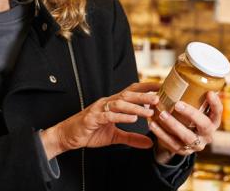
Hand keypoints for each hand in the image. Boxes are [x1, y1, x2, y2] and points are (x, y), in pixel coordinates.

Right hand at [41, 82, 159, 159]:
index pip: (131, 91)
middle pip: (128, 95)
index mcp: (113, 104)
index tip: (161, 86)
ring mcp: (99, 109)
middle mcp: (107, 102)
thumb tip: (150, 143)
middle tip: (159, 98)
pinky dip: (121, 117)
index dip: (145, 87)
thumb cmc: (90, 132)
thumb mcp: (115, 137)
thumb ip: (132, 138)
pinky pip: (109, 115)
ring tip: (149, 111)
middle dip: (144, 96)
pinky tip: (132, 119)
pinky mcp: (92, 118)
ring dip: (135, 107)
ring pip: (120, 104)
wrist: (68, 136)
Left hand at [149, 91, 221, 163]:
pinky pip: (172, 143)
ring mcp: (196, 145)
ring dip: (173, 124)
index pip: (218, 113)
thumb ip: (192, 98)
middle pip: (204, 125)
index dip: (216, 104)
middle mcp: (207, 135)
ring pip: (187, 136)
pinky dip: (161, 133)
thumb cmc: (188, 119)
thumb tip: (179, 74)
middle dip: (191, 114)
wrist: (180, 141)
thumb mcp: (194, 110)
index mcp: (212, 122)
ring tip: (161, 114)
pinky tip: (152, 124)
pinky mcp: (183, 151)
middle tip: (177, 104)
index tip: (209, 92)